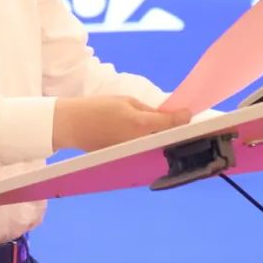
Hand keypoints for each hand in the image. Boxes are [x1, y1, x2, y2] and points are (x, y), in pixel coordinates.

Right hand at [52, 96, 191, 151]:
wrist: (73, 125)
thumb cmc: (99, 108)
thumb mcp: (126, 101)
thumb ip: (149, 111)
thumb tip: (167, 116)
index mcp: (140, 124)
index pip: (170, 124)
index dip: (182, 119)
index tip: (189, 115)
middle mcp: (140, 143)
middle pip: (167, 140)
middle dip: (177, 133)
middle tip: (185, 125)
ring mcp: (133, 155)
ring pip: (157, 149)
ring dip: (167, 143)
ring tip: (174, 134)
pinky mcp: (126, 161)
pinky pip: (145, 155)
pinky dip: (153, 149)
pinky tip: (157, 142)